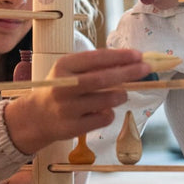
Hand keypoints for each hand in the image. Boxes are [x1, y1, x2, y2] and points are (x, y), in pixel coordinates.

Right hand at [4, 48, 150, 154]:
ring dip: (121, 95)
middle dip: (128, 73)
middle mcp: (63, 86)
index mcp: (63, 66)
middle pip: (102, 79)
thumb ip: (95, 66)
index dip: (120, 56)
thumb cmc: (60, 88)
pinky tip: (103, 110)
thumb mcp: (70, 71)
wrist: (37, 116)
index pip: (96, 58)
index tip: (139, 55)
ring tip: (121, 93)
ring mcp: (67, 109)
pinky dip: (110, 113)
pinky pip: (104, 118)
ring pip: (106, 100)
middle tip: (146, 70)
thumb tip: (130, 61)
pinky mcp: (72, 127)